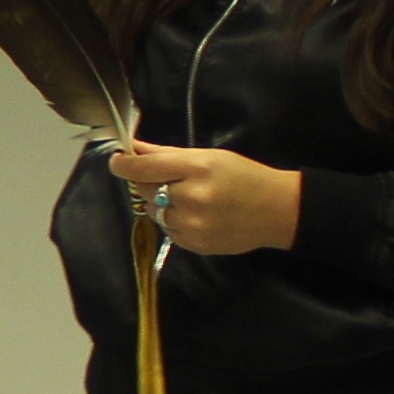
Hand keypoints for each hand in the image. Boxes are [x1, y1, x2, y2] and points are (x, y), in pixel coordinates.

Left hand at [107, 143, 302, 255]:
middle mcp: (191, 198)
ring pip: (153, 212)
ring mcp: (192, 225)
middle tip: (169, 178)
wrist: (277, 210)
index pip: (143, 168)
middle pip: (144, 189)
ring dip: (162, 204)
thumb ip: (167, 154)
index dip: (123, 165)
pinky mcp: (195, 245)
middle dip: (148, 182)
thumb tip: (133, 148)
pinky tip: (198, 215)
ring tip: (190, 198)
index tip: (117, 161)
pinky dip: (175, 221)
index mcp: (196, 169)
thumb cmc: (244, 176)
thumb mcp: (209, 156)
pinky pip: (168, 230)